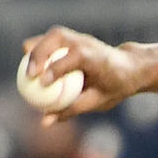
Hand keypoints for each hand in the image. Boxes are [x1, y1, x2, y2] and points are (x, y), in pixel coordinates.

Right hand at [22, 26, 143, 124]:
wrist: (130, 67)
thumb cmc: (115, 87)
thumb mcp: (98, 102)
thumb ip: (71, 109)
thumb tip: (44, 121)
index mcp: (98, 57)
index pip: (76, 56)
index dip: (57, 68)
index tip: (42, 83)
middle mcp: (87, 42)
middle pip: (57, 37)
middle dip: (39, 54)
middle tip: (29, 76)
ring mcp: (79, 37)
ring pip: (51, 35)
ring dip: (35, 50)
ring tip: (27, 72)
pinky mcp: (71, 38)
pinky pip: (49, 41)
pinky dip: (38, 51)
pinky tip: (30, 67)